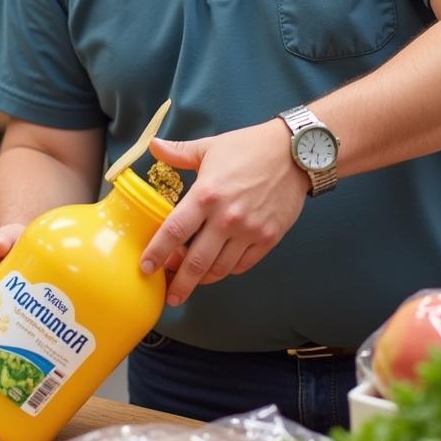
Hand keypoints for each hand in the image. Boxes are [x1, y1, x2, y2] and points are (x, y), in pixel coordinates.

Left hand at [140, 121, 308, 305]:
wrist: (295, 153)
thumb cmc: (249, 147)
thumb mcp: (209, 147)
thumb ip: (179, 152)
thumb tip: (154, 145)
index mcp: (206, 195)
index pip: (174, 231)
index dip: (157, 253)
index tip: (145, 268)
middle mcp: (225, 219)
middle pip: (195, 262)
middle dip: (179, 283)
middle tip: (170, 295)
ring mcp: (249, 231)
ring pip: (219, 268)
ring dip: (202, 279)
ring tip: (192, 282)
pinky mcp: (268, 238)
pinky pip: (242, 265)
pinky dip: (227, 270)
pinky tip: (218, 268)